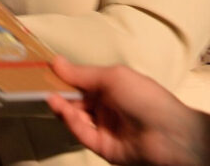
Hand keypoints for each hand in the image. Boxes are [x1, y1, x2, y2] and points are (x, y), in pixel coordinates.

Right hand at [46, 57, 203, 165]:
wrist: (170, 136)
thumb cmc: (145, 98)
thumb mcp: (113, 77)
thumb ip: (82, 74)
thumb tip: (55, 61)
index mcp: (113, 88)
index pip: (83, 81)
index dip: (65, 77)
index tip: (44, 70)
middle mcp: (108, 107)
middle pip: (77, 100)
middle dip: (60, 92)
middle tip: (39, 85)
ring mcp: (105, 128)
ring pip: (76, 117)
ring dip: (63, 107)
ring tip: (50, 97)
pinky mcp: (102, 147)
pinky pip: (82, 133)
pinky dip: (71, 122)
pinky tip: (62, 109)